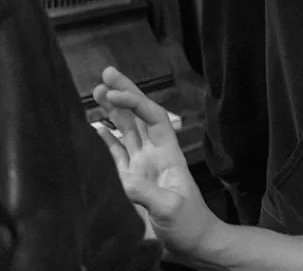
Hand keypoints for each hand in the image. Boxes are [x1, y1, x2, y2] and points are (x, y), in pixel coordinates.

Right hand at [94, 67, 219, 257]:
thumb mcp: (172, 209)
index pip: (152, 118)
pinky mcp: (132, 182)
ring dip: (113, 112)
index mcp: (168, 154)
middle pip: (138, 117)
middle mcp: (154, 155)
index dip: (135, 102)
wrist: (193, 244)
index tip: (115, 92)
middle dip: (125, 94)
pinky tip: (96, 127)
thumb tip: (126, 179)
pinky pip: (117, 155)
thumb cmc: (190, 226)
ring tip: (97, 91)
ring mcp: (143, 167)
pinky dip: (106, 139)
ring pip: (126, 131)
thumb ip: (149, 194)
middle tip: (106, 73)